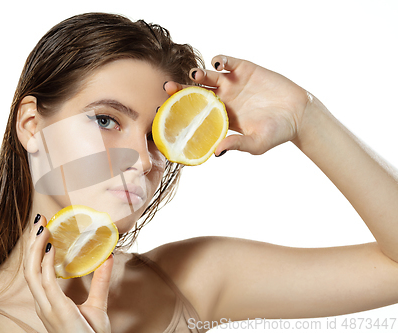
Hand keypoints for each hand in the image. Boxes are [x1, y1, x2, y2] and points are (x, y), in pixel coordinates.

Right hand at [24, 215, 113, 332]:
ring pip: (32, 272)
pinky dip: (45, 263)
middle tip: (39, 220)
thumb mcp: (97, 306)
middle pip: (29, 268)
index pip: (35, 272)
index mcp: (48, 303)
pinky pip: (45, 283)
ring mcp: (47, 308)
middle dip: (32, 244)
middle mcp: (43, 304)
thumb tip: (107, 257)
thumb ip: (100, 281)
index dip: (35, 250)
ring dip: (36, 248)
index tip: (42, 229)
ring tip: (42, 227)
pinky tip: (50, 247)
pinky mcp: (56, 311)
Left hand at [165, 55, 310, 154]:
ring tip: (195, 75)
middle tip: (169, 87)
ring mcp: (232, 83)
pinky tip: (217, 64)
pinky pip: (226, 61)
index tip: (165, 108)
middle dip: (180, 88)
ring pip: (207, 76)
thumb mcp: (256, 143)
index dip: (179, 109)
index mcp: (220, 117)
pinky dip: (219, 60)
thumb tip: (216, 153)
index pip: (193, 111)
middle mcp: (222, 99)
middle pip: (194, 91)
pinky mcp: (244, 69)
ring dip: (198, 74)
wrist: (299, 114)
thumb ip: (236, 145)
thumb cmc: (277, 133)